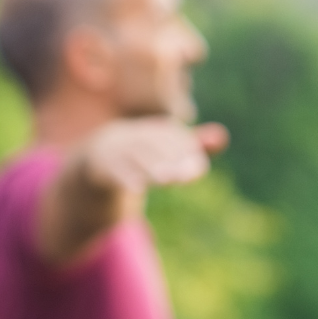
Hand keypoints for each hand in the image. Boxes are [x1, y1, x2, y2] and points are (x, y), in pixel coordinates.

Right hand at [80, 118, 229, 195]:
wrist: (94, 160)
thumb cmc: (141, 155)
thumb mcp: (165, 148)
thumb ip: (192, 145)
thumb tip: (223, 136)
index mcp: (150, 129)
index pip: (170, 135)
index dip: (184, 150)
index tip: (197, 169)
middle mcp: (130, 135)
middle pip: (152, 145)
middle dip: (169, 159)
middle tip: (186, 176)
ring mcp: (113, 150)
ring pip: (133, 157)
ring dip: (149, 167)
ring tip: (166, 180)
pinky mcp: (98, 167)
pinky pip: (112, 171)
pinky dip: (124, 178)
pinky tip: (137, 189)